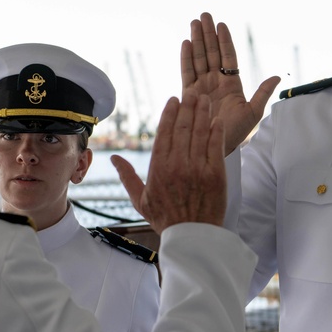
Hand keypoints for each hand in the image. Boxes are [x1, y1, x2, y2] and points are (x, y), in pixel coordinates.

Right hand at [112, 94, 225, 232]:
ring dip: (202, 113)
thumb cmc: (165, 219)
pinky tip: (216, 120)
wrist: (192, 237)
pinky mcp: (216, 174)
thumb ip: (127, 176)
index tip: (173, 100)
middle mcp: (177, 165)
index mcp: (158, 168)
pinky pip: (216, 146)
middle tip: (191, 94)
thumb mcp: (140, 199)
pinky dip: (216, 130)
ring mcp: (197, 168)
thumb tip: (115, 158)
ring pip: (200, 132)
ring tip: (204, 100)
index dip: (169, 113)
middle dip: (188, 107)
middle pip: (183, 128)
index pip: (164, 133)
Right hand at [180, 12, 279, 154]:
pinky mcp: (189, 93)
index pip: (228, 56)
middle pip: (211, 52)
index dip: (225, 40)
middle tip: (205, 14)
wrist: (216, 145)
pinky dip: (186, 58)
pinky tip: (186, 43)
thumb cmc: (236, 132)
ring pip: (198, 58)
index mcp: (231, 83)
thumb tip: (277, 76)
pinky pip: (186, 72)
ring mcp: (201, 86)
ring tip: (194, 22)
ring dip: (196, 40)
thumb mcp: (253, 111)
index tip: (222, 24)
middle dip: (208, 33)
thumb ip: (262, 92)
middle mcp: (215, 81)